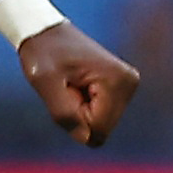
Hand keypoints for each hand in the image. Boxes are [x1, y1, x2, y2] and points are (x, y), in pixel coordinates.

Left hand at [19, 21, 139, 146]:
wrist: (46, 32)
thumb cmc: (43, 53)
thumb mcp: (44, 81)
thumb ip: (63, 112)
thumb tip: (85, 139)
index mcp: (117, 81)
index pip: (98, 128)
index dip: (74, 119)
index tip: (65, 90)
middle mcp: (129, 84)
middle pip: (102, 127)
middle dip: (79, 115)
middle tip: (66, 87)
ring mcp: (127, 86)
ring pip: (100, 123)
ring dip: (80, 110)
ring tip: (70, 84)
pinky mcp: (120, 88)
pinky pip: (100, 114)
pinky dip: (83, 105)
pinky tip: (76, 84)